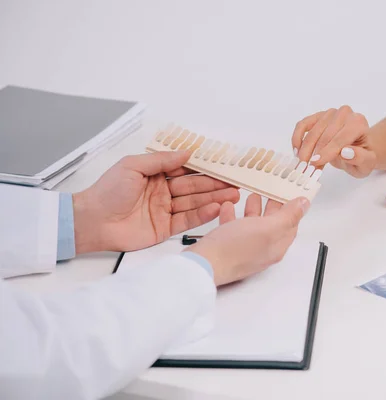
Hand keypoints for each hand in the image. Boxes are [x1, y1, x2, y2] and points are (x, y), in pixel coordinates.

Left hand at [73, 151, 239, 252]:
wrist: (93, 221)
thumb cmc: (108, 191)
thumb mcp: (134, 166)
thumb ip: (162, 160)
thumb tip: (187, 152)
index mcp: (155, 175)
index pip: (185, 170)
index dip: (204, 168)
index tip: (222, 165)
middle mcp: (163, 192)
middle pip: (194, 187)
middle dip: (215, 185)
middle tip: (235, 182)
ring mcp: (165, 211)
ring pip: (194, 203)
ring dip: (214, 199)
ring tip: (233, 195)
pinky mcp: (165, 229)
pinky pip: (187, 221)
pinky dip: (202, 215)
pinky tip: (216, 209)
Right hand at [185, 194, 309, 285]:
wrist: (203, 265)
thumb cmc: (234, 249)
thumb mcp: (267, 228)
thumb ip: (288, 216)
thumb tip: (304, 205)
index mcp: (276, 246)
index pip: (290, 224)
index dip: (293, 207)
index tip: (292, 191)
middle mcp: (261, 249)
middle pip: (272, 224)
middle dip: (274, 206)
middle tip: (273, 190)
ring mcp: (243, 249)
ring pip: (252, 226)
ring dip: (253, 209)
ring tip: (252, 195)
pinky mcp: (226, 247)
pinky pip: (232, 228)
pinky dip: (232, 216)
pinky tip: (227, 206)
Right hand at [291, 105, 376, 177]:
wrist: (356, 148)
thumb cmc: (361, 157)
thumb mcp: (366, 164)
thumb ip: (360, 158)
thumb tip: (346, 152)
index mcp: (359, 123)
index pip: (341, 138)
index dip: (327, 151)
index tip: (315, 163)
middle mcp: (345, 114)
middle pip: (325, 134)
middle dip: (314, 152)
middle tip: (305, 167)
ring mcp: (330, 113)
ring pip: (312, 130)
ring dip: (305, 148)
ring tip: (302, 163)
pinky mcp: (318, 116)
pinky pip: (303, 124)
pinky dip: (297, 137)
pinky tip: (296, 150)